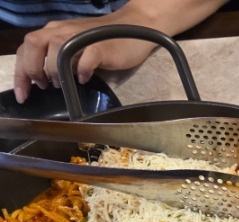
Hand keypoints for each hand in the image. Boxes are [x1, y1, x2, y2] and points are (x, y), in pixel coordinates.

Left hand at [13, 19, 155, 102]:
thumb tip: (46, 81)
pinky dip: (82, 71)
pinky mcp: (100, 47)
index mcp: (54, 31)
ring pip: (56, 49)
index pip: (26, 47)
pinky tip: (85, 80)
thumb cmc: (105, 41)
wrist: (135, 28)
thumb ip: (59, 58)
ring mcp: (81, 37)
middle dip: (33, 69)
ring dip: (54, 69)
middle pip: (33, 44)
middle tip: (43, 86)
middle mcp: (62, 30)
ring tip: (61, 84)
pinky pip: (86, 59)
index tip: (23, 94)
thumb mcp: (76, 47)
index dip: (21, 72)